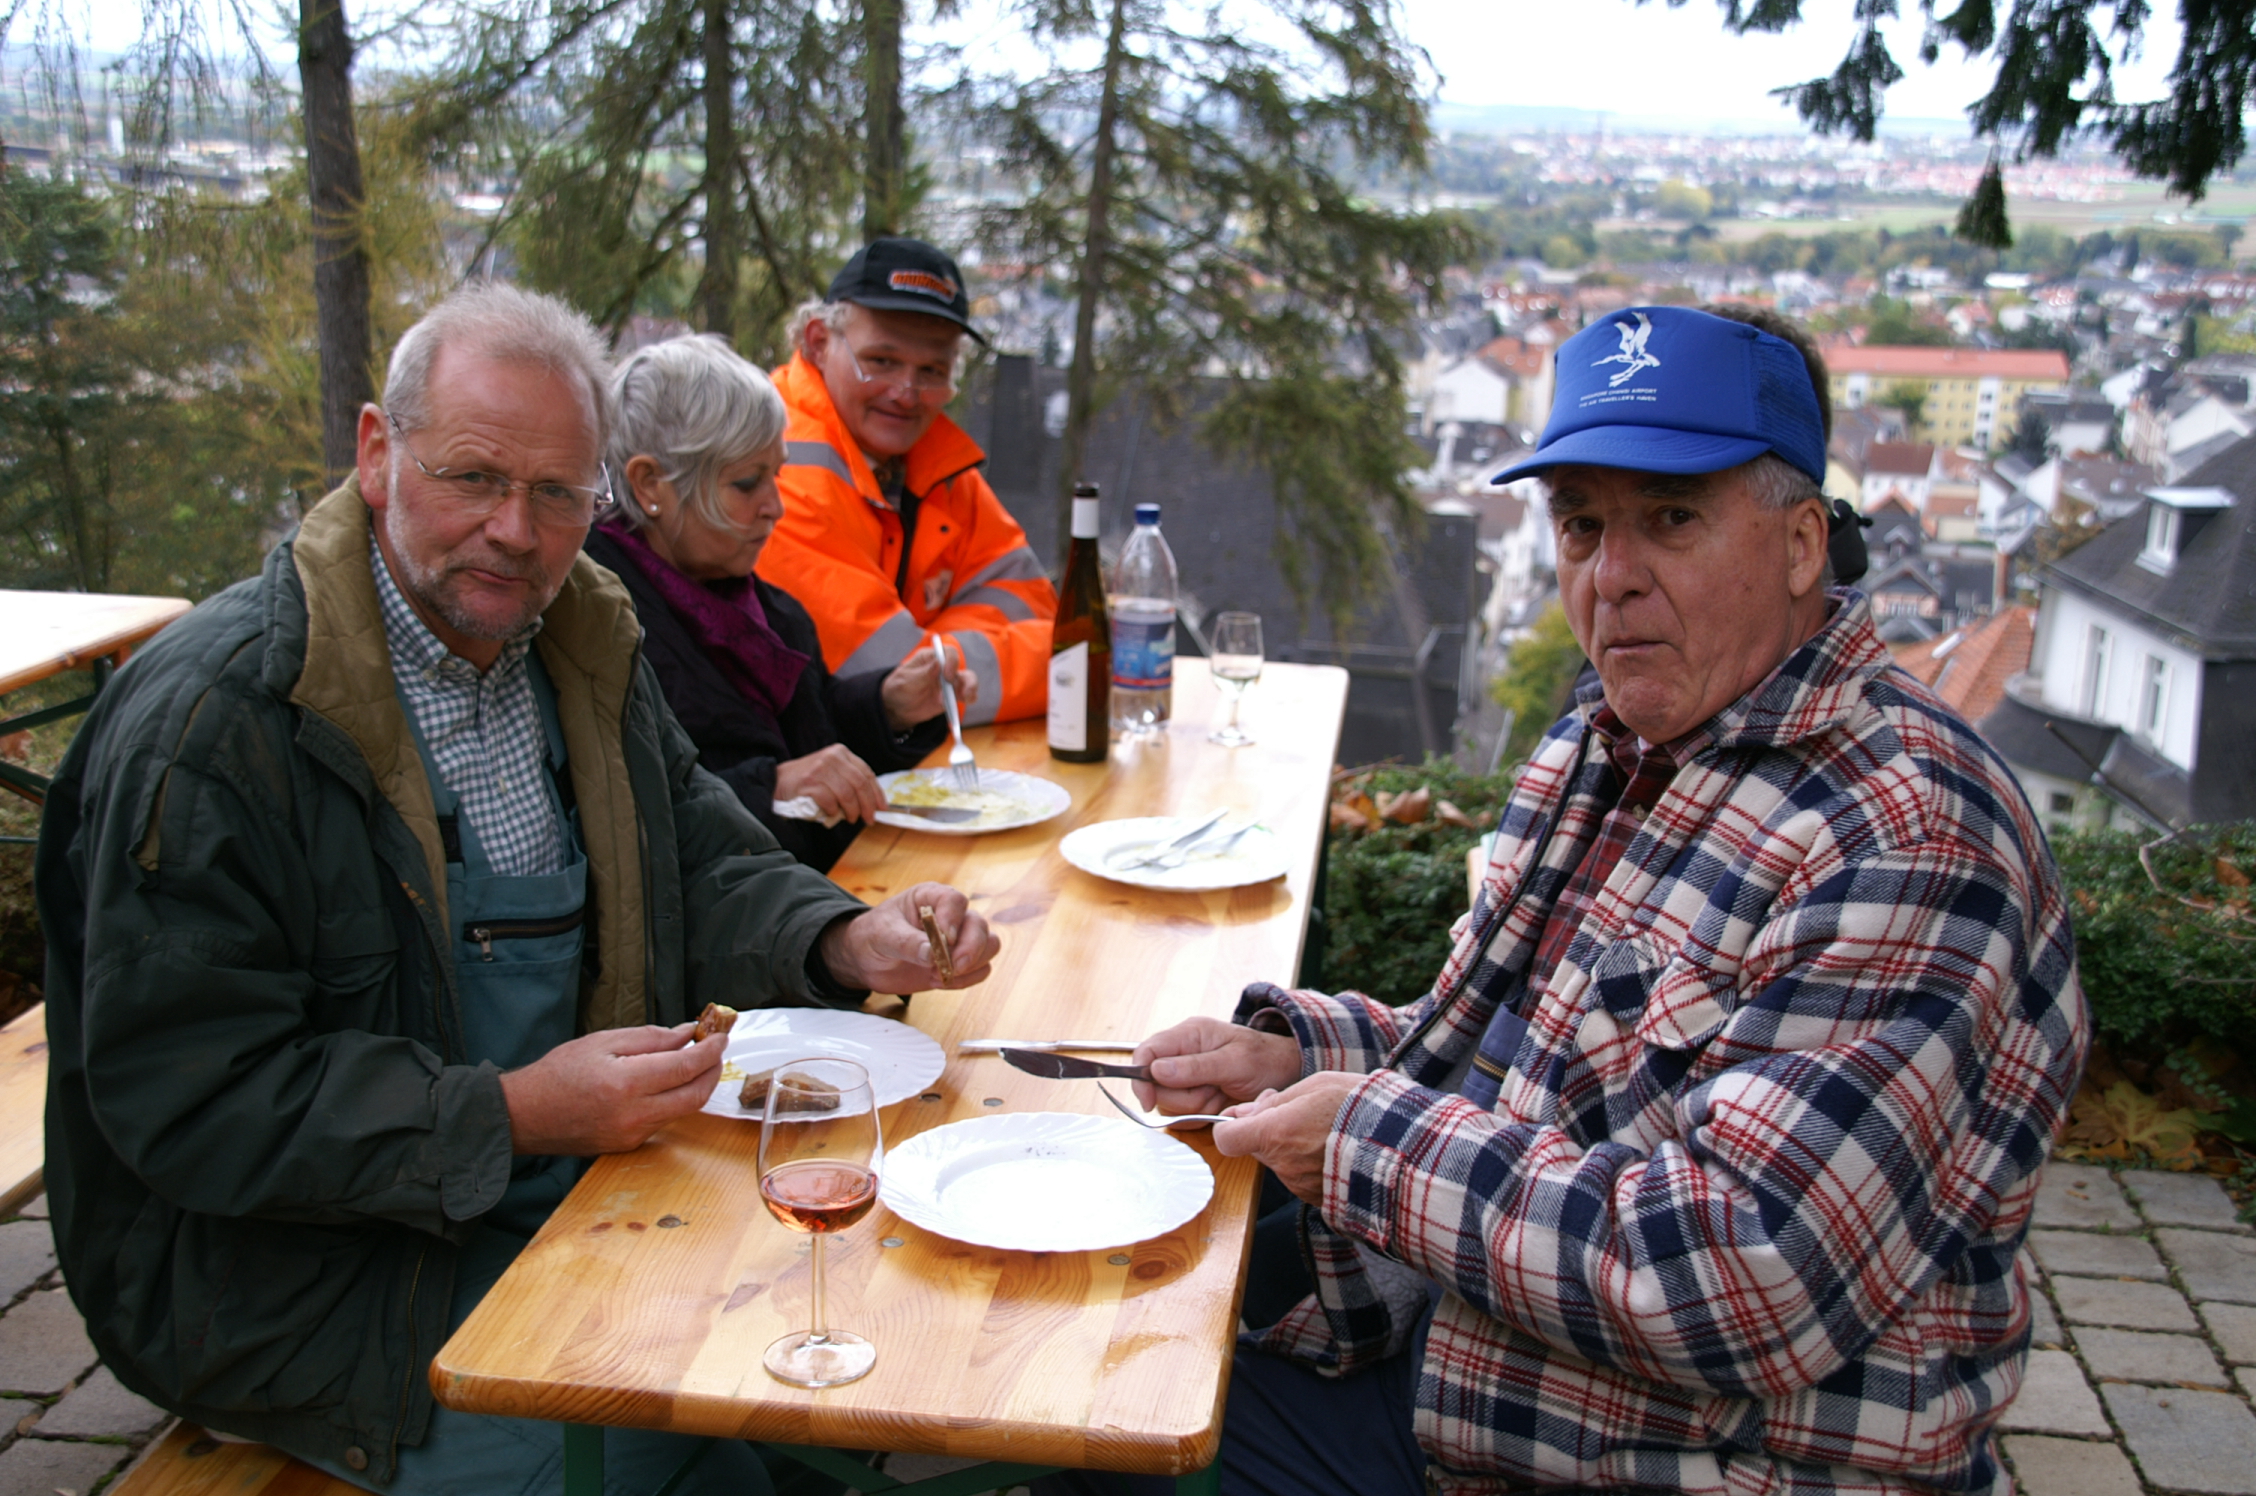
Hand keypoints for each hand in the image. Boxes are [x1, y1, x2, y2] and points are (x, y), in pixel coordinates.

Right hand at [500, 1024, 725, 1155]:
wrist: (525, 1115)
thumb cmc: (557, 1074)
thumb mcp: (602, 1042)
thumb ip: (650, 1038)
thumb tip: (687, 1033)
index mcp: (626, 1084)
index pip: (685, 1067)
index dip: (710, 1051)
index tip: (721, 1036)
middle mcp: (633, 1115)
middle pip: (695, 1096)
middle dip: (712, 1072)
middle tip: (715, 1051)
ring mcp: (632, 1135)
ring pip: (682, 1110)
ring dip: (695, 1086)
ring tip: (692, 1062)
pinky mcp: (628, 1146)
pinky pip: (663, 1121)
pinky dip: (673, 1100)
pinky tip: (667, 1083)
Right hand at [774, 744, 885, 822]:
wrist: (777, 781)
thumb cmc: (808, 782)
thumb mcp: (831, 774)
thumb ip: (849, 783)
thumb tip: (873, 804)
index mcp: (841, 753)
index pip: (866, 773)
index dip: (877, 792)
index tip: (882, 808)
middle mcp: (832, 757)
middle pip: (860, 784)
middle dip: (868, 805)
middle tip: (869, 819)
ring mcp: (820, 768)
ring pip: (847, 794)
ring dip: (852, 811)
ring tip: (850, 819)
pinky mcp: (809, 782)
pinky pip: (829, 801)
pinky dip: (833, 811)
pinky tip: (830, 813)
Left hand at [817, 882, 998, 992]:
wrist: (867, 961)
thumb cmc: (872, 937)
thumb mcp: (883, 935)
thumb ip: (907, 943)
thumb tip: (932, 954)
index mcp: (930, 898)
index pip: (955, 900)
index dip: (954, 919)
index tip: (946, 939)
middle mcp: (950, 916)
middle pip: (979, 925)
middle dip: (970, 949)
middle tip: (951, 966)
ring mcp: (958, 940)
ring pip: (989, 945)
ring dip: (972, 964)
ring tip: (940, 975)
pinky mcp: (960, 962)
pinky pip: (982, 968)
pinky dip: (967, 980)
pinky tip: (941, 982)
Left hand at [880, 640, 978, 731]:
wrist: (897, 708)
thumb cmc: (898, 689)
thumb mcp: (905, 682)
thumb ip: (922, 674)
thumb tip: (938, 663)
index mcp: (929, 658)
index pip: (947, 652)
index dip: (951, 662)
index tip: (947, 676)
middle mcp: (942, 667)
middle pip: (960, 666)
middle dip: (964, 677)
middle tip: (960, 692)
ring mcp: (948, 682)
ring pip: (967, 680)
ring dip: (970, 688)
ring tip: (967, 698)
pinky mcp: (951, 695)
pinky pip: (965, 694)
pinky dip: (969, 697)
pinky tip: (967, 701)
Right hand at [1130, 1016, 1301, 1115]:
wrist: (1284, 1073)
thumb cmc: (1264, 1059)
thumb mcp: (1236, 1062)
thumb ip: (1196, 1066)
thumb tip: (1156, 1070)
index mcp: (1189, 1035)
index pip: (1145, 1052)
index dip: (1140, 1079)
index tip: (1149, 1101)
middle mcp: (1182, 1054)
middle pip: (1155, 1085)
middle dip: (1184, 1097)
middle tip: (1213, 1090)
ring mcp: (1185, 1077)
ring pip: (1168, 1104)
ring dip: (1195, 1107)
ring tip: (1220, 1094)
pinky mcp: (1191, 1097)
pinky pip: (1180, 1116)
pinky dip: (1199, 1117)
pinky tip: (1217, 1104)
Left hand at [1211, 1072, 1363, 1204]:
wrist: (1405, 1147)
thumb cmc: (1361, 1108)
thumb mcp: (1315, 1086)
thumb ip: (1274, 1102)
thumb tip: (1244, 1112)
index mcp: (1275, 1133)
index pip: (1226, 1139)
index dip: (1229, 1126)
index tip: (1244, 1116)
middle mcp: (1283, 1165)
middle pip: (1256, 1148)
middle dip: (1268, 1130)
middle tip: (1299, 1113)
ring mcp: (1300, 1186)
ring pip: (1280, 1162)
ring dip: (1292, 1147)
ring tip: (1327, 1130)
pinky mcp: (1319, 1199)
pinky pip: (1301, 1178)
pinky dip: (1311, 1165)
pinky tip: (1335, 1150)